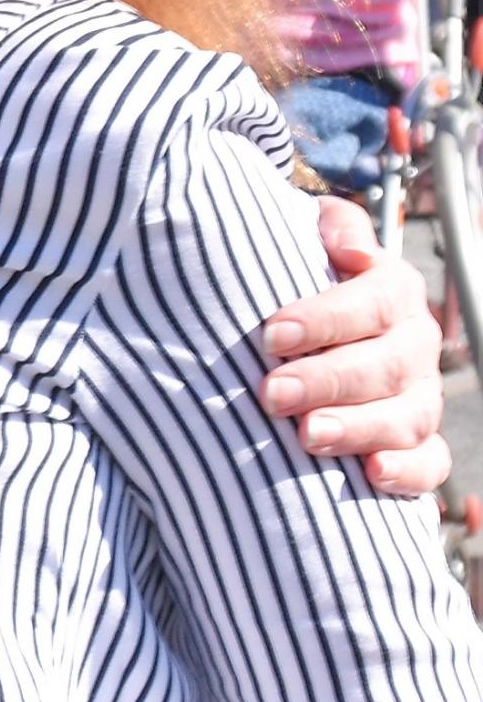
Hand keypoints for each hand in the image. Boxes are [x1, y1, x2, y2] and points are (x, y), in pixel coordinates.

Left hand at [261, 195, 446, 492]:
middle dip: (328, 380)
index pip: (378, 300)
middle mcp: (416, 345)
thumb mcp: (310, 247)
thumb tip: (345, 243)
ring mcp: (421, 398)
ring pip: (409, 416)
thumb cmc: (302, 295)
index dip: (327, 318)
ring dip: (358, 427)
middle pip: (389, 364)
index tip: (271, 335)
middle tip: (272, 394)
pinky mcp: (419, 446)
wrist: (306, 346)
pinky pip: (429, 463)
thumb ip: (332, 228)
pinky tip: (372, 473)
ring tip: (307, 436)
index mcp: (395, 293)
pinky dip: (407, 471)